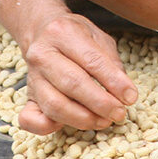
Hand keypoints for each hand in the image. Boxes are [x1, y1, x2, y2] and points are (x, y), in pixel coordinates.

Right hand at [18, 12, 137, 134]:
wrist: (41, 31)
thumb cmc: (74, 35)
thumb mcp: (97, 36)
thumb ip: (110, 62)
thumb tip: (124, 93)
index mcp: (61, 32)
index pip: (91, 61)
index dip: (114, 82)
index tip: (130, 97)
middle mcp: (42, 53)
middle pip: (72, 83)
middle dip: (100, 103)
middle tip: (119, 113)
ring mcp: (32, 76)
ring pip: (55, 104)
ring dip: (83, 118)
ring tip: (103, 120)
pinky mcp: (27, 96)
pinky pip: (30, 118)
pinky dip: (47, 128)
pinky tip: (66, 126)